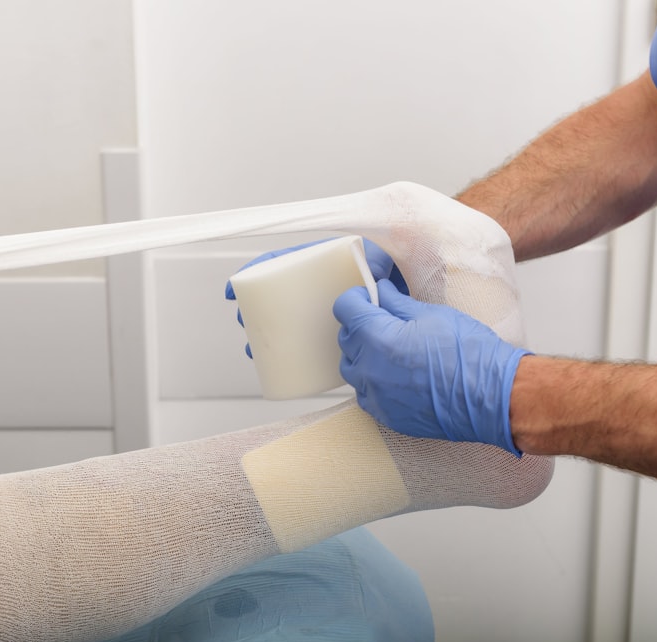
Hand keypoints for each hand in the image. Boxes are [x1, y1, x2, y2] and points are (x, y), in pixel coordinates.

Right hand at [225, 238, 405, 357]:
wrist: (421, 302)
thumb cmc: (402, 276)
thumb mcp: (383, 261)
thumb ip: (373, 265)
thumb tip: (360, 286)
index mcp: (327, 264)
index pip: (285, 263)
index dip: (257, 273)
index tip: (235, 289)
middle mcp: (324, 288)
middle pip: (282, 296)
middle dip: (256, 309)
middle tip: (243, 323)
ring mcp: (330, 313)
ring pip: (290, 322)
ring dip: (266, 333)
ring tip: (253, 349)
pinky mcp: (340, 335)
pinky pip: (308, 344)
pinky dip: (290, 354)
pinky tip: (278, 365)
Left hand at [333, 279, 529, 454]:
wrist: (493, 398)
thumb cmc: (470, 355)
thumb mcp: (432, 315)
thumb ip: (396, 303)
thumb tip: (380, 293)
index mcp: (379, 339)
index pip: (346, 308)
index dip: (358, 296)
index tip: (369, 294)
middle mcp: (370, 370)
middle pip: (346, 338)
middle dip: (361, 323)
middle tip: (385, 317)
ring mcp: (376, 396)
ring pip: (352, 367)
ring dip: (364, 353)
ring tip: (391, 346)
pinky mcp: (386, 416)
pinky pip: (365, 393)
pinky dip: (373, 380)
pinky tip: (395, 372)